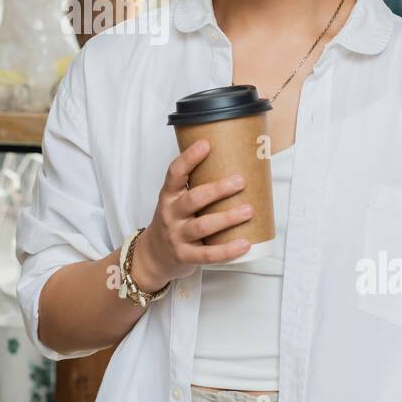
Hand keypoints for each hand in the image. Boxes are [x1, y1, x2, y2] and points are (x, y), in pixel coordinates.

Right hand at [131, 138, 254, 289]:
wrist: (153, 256)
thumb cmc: (173, 222)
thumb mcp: (176, 201)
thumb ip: (195, 186)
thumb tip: (232, 162)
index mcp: (169, 196)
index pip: (175, 173)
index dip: (189, 158)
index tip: (206, 144)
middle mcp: (171, 214)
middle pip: (193, 199)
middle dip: (217, 189)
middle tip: (240, 181)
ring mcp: (177, 236)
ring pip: (203, 226)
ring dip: (227, 218)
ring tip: (248, 210)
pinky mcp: (185, 256)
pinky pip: (208, 254)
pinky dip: (227, 250)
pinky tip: (245, 243)